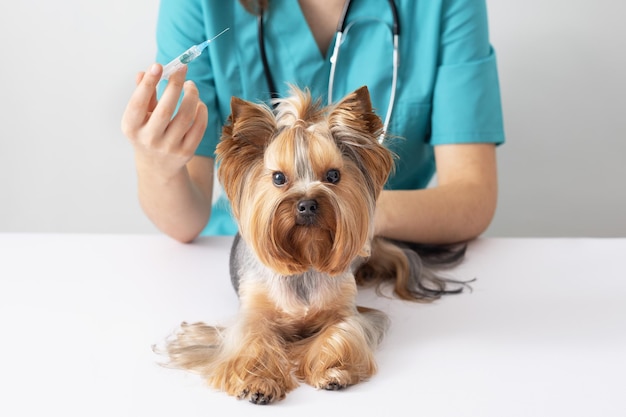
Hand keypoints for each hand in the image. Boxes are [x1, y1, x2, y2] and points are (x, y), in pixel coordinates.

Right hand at [121, 64, 207, 180]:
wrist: (157, 166)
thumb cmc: (147, 132)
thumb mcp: (140, 116)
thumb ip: (143, 95)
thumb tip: (144, 72)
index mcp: (132, 128)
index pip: (138, 103)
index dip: (148, 83)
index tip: (158, 65)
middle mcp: (149, 140)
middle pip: (166, 109)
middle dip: (175, 84)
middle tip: (182, 68)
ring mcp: (169, 148)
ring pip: (186, 116)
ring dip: (192, 95)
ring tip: (191, 85)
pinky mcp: (186, 152)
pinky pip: (198, 128)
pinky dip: (201, 112)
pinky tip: (199, 103)